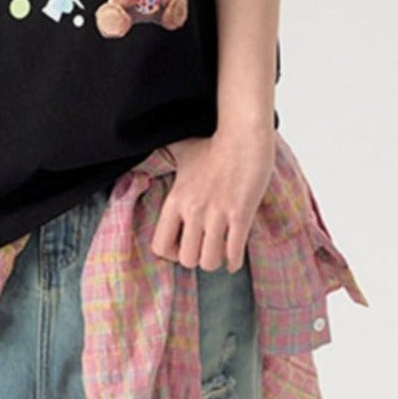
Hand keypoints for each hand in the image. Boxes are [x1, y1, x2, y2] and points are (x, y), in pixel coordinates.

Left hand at [151, 120, 275, 272]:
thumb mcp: (182, 152)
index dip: (171, 253)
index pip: (160, 246)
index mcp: (176, 199)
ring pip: (209, 262)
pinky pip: (234, 254)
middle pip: (187, 260)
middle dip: (197, 258)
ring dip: (216, 261)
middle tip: (204, 249)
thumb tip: (154, 149)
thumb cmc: (213, 144)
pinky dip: (234, 261)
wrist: (243, 136)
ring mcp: (217, 214)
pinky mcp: (241, 215)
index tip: (182, 246)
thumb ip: (166, 155)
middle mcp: (193, 210)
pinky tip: (234, 256)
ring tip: (219, 251)